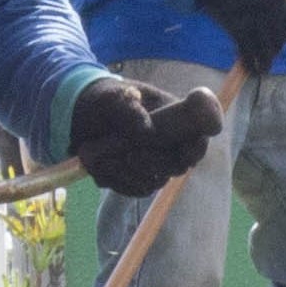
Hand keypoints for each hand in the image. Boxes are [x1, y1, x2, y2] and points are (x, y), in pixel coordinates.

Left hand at [66, 77, 221, 194]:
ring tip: (99, 156)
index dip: (198, 143)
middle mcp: (175, 140)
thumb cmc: (104, 101)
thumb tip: (145, 128)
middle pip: (179, 164)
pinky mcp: (144, 178)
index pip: (202, 130)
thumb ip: (126, 107)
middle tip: (130, 155)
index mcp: (177, 113)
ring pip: (155, 180)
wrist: (83, 120)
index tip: (187, 152)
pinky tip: (100, 166)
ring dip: (126, 171)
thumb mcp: (109, 97)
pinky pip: (138, 188)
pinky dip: (117, 180)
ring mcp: (161, 162)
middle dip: (152, 162)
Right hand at [189, 0, 285, 75]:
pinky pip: (247, 54)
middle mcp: (269, 12)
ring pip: (266, 51)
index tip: (284, 41)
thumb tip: (281, 22)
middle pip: (279, 41)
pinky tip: (252, 71)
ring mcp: (253, 21)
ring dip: (266, 64)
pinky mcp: (237, 29)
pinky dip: (251, 65)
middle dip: (274, 50)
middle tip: (269, 55)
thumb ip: (275, 2)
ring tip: (264, 70)